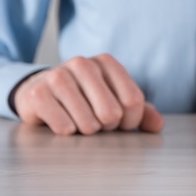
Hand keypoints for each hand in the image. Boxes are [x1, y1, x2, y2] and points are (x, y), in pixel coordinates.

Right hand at [13, 54, 164, 134]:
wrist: (39, 94)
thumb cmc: (84, 100)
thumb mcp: (114, 102)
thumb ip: (141, 112)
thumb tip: (158, 125)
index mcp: (106, 62)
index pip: (134, 100)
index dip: (130, 121)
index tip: (120, 123)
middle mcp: (83, 63)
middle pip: (112, 113)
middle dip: (106, 127)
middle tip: (95, 122)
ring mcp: (58, 75)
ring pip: (89, 124)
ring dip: (85, 132)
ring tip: (77, 121)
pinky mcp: (38, 93)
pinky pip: (65, 128)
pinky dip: (66, 133)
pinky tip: (59, 122)